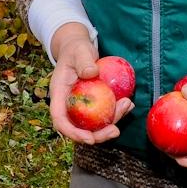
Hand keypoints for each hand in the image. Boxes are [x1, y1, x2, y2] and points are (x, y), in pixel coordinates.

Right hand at [47, 24, 133, 144]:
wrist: (80, 49)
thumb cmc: (77, 49)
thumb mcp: (79, 51)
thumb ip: (83, 61)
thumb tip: (91, 73)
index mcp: (58, 95)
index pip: (60, 120)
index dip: (73, 133)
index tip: (89, 138)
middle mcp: (68, 104)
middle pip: (79, 128)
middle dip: (97, 135)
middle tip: (115, 131)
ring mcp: (80, 106)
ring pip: (94, 123)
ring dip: (111, 121)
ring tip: (127, 105)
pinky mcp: (93, 104)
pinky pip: (103, 113)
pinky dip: (116, 112)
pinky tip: (128, 103)